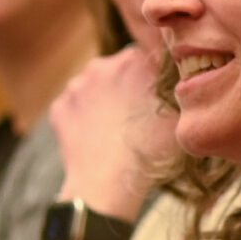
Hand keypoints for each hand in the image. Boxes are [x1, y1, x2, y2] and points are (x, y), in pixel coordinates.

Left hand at [48, 45, 175, 219]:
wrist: (109, 181)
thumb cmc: (152, 150)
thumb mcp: (180, 114)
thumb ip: (178, 88)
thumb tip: (179, 80)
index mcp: (136, 59)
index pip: (148, 58)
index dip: (152, 77)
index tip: (153, 96)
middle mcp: (103, 64)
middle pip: (119, 69)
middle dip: (127, 85)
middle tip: (136, 113)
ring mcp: (77, 85)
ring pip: (94, 86)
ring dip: (103, 99)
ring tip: (115, 128)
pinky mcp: (60, 107)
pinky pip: (74, 106)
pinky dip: (83, 117)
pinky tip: (95, 136)